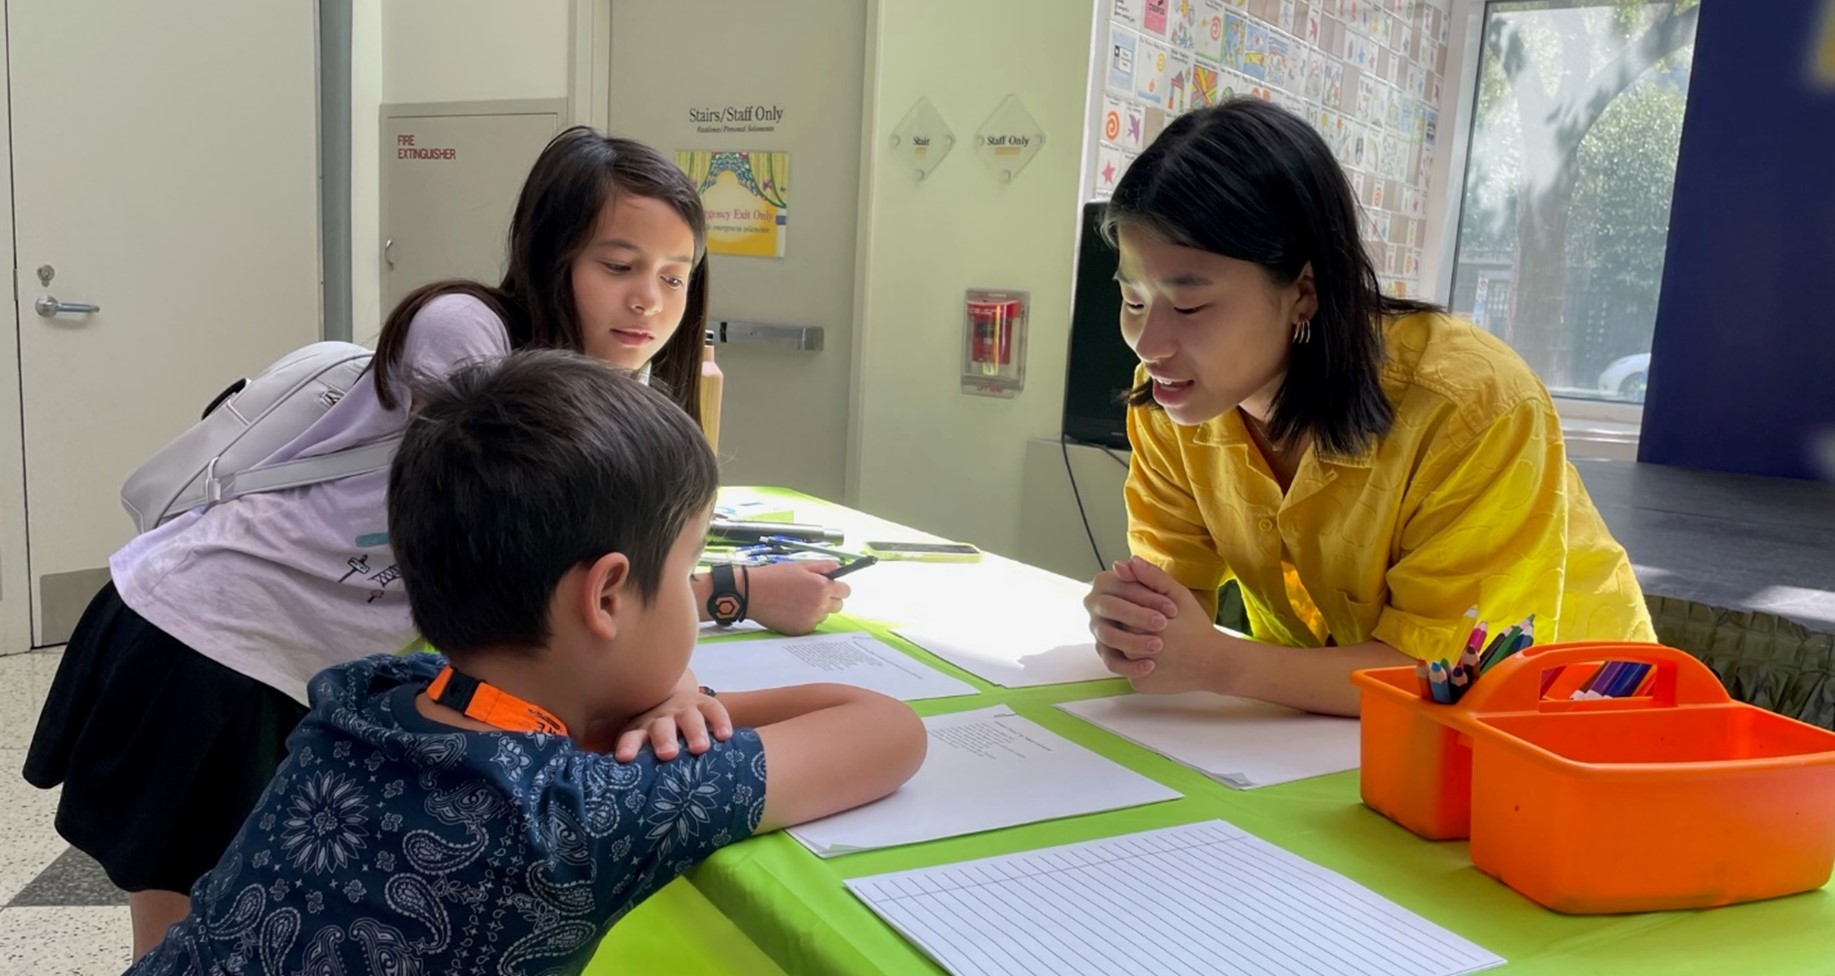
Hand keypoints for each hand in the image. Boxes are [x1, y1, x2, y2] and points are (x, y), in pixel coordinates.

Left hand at [608, 684, 730, 761]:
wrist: (674, 700)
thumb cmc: (654, 736)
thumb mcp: (640, 744)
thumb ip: (629, 763)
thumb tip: (604, 796)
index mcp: (641, 729)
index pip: (631, 736)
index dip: (628, 746)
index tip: (624, 758)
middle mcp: (661, 718)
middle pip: (660, 726)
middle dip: (663, 739)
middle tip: (667, 754)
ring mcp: (684, 709)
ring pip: (688, 718)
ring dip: (693, 732)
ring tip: (700, 748)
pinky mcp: (704, 704)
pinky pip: (714, 709)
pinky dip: (720, 721)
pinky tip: (725, 736)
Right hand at [745, 561, 849, 634]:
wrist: (752, 594)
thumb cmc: (774, 577)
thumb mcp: (801, 565)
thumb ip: (824, 567)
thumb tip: (839, 569)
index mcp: (822, 587)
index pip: (845, 590)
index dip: (839, 587)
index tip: (832, 586)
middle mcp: (819, 605)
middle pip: (838, 605)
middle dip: (830, 599)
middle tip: (813, 593)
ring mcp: (811, 619)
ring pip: (824, 615)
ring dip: (817, 609)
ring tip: (798, 600)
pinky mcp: (801, 630)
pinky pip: (811, 624)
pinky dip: (805, 618)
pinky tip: (791, 609)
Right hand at [1086, 557, 1179, 671]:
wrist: (1187, 645)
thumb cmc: (1175, 613)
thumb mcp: (1172, 592)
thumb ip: (1152, 576)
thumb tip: (1129, 561)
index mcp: (1109, 584)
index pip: (1122, 587)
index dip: (1146, 596)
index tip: (1171, 608)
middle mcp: (1098, 606)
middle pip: (1111, 608)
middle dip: (1137, 616)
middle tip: (1163, 624)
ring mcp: (1099, 630)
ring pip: (1109, 635)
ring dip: (1133, 641)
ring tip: (1158, 646)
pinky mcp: (1106, 653)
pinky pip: (1112, 662)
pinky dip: (1130, 666)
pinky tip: (1150, 666)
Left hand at [1092, 557, 1222, 694]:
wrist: (1214, 663)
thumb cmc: (1196, 626)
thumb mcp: (1179, 596)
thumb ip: (1152, 577)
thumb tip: (1124, 562)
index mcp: (1143, 623)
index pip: (1120, 610)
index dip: (1137, 610)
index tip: (1158, 616)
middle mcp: (1135, 649)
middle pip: (1119, 631)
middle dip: (1133, 628)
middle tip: (1158, 631)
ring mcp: (1135, 671)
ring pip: (1120, 652)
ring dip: (1131, 646)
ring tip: (1156, 643)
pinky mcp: (1140, 686)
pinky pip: (1129, 671)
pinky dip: (1137, 665)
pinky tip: (1157, 659)